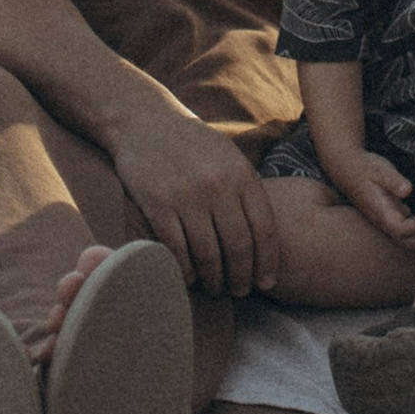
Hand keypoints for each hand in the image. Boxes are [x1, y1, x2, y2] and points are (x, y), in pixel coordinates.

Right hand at [108, 96, 281, 296]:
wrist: (146, 121)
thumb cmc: (193, 145)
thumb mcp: (229, 157)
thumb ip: (246, 191)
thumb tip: (263, 238)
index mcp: (242, 173)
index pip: (264, 228)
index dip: (267, 261)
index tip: (266, 282)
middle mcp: (218, 185)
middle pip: (238, 246)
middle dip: (241, 277)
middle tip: (240, 292)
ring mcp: (187, 195)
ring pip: (207, 253)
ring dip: (213, 279)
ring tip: (214, 288)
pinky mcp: (158, 203)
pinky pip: (176, 249)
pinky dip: (184, 270)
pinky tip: (189, 278)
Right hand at [327, 146, 414, 244]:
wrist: (349, 168)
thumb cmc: (365, 168)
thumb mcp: (379, 170)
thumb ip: (393, 180)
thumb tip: (407, 190)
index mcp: (381, 213)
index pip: (401, 230)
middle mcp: (385, 221)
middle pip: (408, 241)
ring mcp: (390, 220)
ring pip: (410, 237)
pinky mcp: (394, 214)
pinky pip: (410, 228)